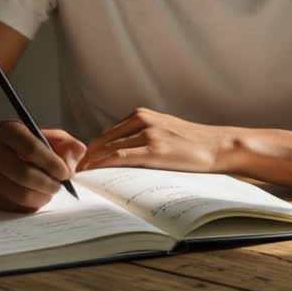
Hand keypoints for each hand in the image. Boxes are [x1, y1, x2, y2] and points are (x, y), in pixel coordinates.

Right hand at [0, 121, 86, 211]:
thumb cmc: (21, 141)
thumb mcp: (44, 133)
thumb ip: (65, 145)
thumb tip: (72, 166)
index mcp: (7, 130)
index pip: (30, 149)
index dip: (52, 164)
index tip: (66, 174)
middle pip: (23, 174)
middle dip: (48, 184)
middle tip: (59, 186)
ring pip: (18, 194)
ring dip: (41, 197)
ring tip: (50, 192)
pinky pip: (13, 206)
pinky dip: (30, 205)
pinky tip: (37, 197)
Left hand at [78, 108, 236, 173]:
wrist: (218, 145)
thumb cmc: (194, 143)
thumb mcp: (164, 130)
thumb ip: (143, 136)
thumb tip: (121, 153)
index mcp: (142, 115)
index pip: (108, 133)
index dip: (92, 149)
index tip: (81, 162)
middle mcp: (142, 120)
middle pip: (103, 139)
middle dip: (86, 156)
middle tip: (73, 171)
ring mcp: (148, 134)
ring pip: (108, 147)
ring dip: (91, 162)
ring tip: (79, 175)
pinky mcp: (154, 149)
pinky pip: (120, 156)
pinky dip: (103, 163)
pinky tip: (93, 172)